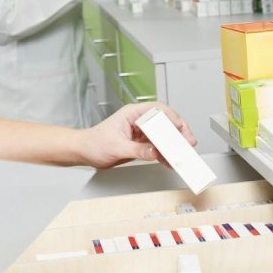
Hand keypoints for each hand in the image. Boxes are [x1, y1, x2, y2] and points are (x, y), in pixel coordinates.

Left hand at [78, 102, 197, 169]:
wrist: (84, 152)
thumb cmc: (94, 142)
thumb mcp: (116, 146)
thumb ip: (137, 149)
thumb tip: (154, 151)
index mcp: (132, 113)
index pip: (158, 110)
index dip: (172, 118)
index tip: (180, 129)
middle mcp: (138, 121)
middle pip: (165, 123)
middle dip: (178, 133)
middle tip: (188, 144)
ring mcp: (141, 133)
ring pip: (163, 137)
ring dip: (174, 146)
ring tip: (182, 156)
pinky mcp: (141, 144)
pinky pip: (158, 148)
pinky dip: (165, 155)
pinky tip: (170, 162)